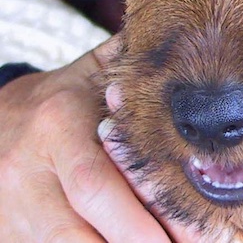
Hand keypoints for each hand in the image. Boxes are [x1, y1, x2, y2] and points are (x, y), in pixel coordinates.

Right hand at [0, 36, 181, 242]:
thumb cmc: (59, 98)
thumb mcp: (90, 73)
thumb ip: (129, 64)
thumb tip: (182, 48)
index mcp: (58, 125)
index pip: (97, 180)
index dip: (145, 213)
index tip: (195, 230)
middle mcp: (29, 171)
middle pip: (84, 226)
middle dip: (141, 241)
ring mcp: (12, 209)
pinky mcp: (7, 233)